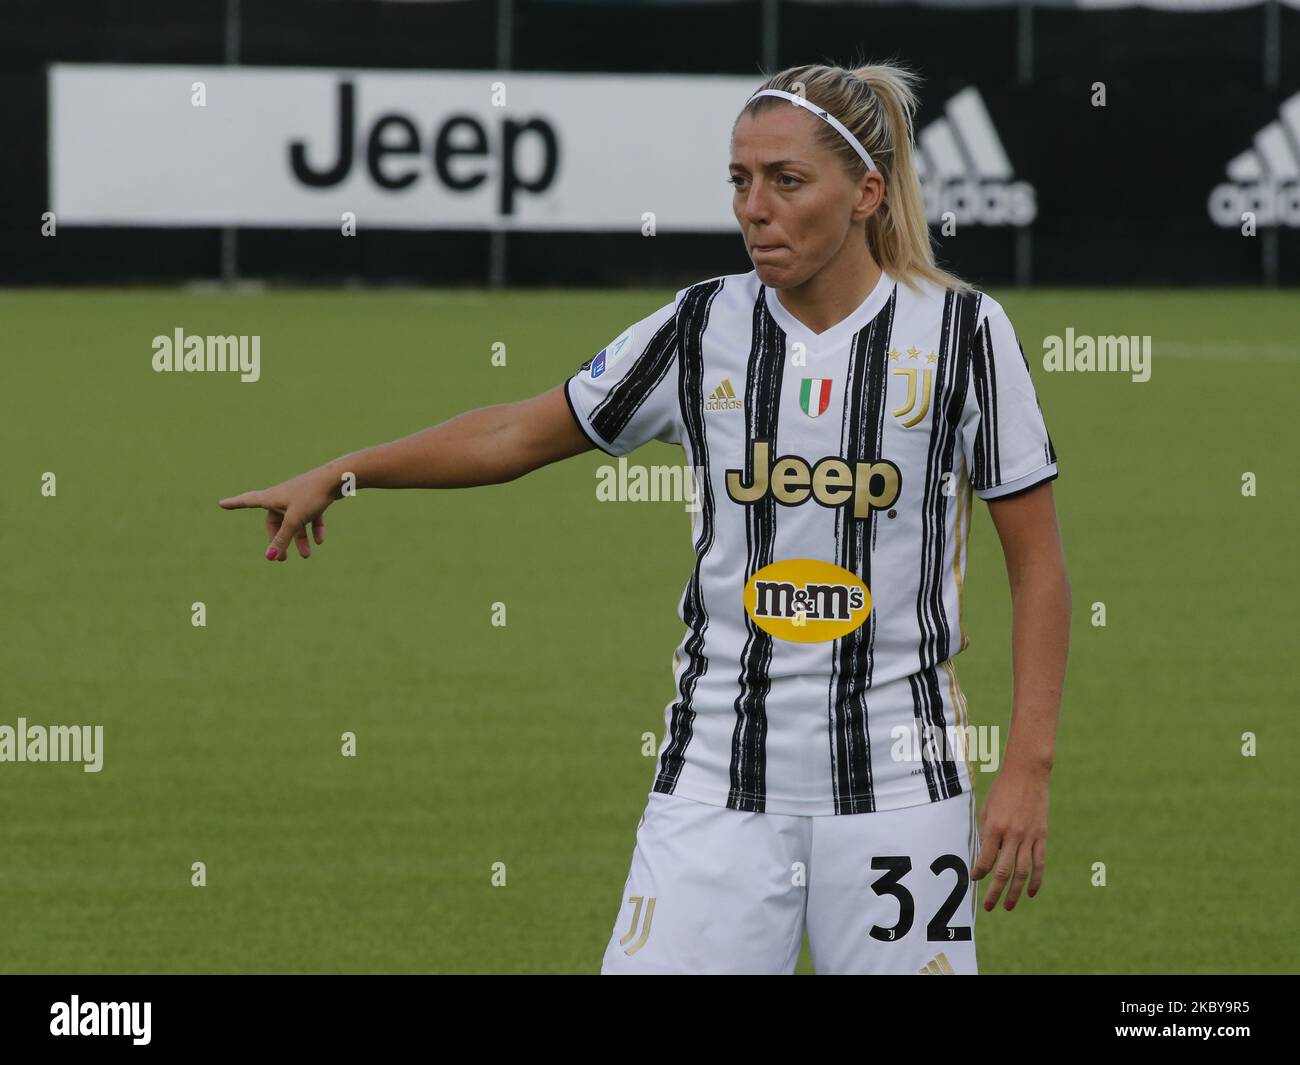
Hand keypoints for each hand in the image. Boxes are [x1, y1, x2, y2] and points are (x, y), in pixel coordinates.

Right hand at [218, 465, 341, 560]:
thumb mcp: (295, 520)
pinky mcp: (314, 498)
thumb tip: (270, 557)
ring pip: (295, 522)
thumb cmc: (311, 495)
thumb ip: (283, 539)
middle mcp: (282, 496)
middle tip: (282, 559)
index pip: (248, 501)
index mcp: (271, 497)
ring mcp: (298, 497)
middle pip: (276, 521)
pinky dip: (314, 528)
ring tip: (306, 556)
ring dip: (300, 539)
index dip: (234, 504)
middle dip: (280, 540)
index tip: (221, 504)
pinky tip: (320, 541)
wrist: (338, 478)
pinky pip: (310, 516)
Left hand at [971, 759, 1049, 911]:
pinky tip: (1030, 893)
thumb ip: (986, 834)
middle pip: (1004, 871)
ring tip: (1009, 906)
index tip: (974, 879)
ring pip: (1022, 872)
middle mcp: (1012, 835)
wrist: (1027, 774)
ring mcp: (1029, 837)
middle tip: (989, 907)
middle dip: (995, 891)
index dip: (979, 873)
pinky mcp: (1041, 836)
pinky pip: (1039, 863)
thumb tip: (984, 858)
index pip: (986, 860)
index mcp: (995, 828)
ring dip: (1015, 892)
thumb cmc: (1002, 791)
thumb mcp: (987, 809)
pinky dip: (1035, 880)